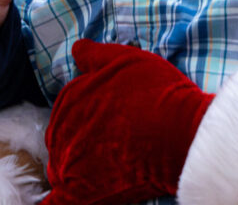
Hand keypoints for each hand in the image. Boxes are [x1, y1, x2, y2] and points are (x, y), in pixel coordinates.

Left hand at [41, 39, 212, 204]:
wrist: (181, 132)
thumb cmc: (157, 91)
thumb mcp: (126, 58)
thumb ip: (94, 55)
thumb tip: (75, 49)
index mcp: (71, 99)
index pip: (67, 104)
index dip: (89, 105)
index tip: (110, 108)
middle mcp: (63, 132)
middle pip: (61, 136)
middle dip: (79, 134)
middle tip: (111, 133)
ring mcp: (70, 166)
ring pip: (59, 167)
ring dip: (72, 164)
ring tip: (102, 160)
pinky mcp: (82, 195)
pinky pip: (56, 203)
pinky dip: (58, 200)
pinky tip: (64, 198)